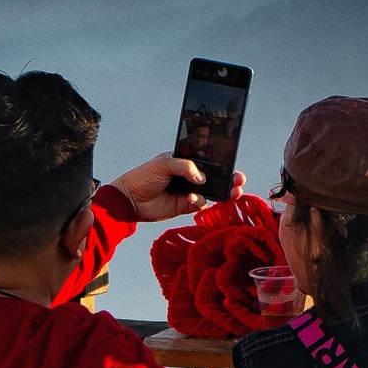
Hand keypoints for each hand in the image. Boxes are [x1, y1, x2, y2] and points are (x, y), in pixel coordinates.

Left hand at [110, 153, 244, 221]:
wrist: (129, 199)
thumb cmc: (143, 176)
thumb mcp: (163, 164)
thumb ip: (184, 166)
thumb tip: (202, 177)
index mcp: (184, 162)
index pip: (206, 161)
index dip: (220, 162)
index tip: (232, 163)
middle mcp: (188, 176)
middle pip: (214, 177)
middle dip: (228, 179)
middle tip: (238, 180)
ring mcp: (188, 192)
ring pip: (211, 192)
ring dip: (223, 192)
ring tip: (232, 192)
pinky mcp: (185, 206)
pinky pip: (199, 204)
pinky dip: (199, 201)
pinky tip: (192, 198)